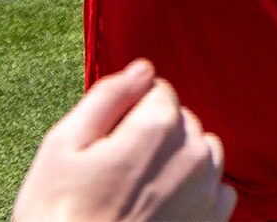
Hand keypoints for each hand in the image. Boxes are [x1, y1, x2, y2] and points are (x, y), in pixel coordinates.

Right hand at [14, 59, 234, 221]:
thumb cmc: (59, 215)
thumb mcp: (62, 146)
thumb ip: (107, 97)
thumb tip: (142, 68)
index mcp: (157, 127)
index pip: (157, 90)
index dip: (129, 112)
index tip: (106, 143)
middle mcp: (193, 153)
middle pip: (180, 120)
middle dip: (154, 134)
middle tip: (115, 172)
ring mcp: (207, 190)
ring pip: (201, 150)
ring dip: (177, 160)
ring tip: (139, 192)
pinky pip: (216, 188)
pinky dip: (194, 191)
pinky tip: (163, 209)